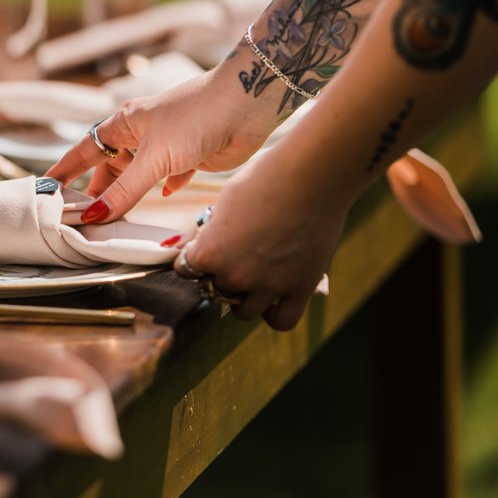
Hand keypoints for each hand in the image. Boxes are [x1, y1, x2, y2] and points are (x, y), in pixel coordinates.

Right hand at [45, 61, 280, 221]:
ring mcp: (164, 146)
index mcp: (123, 124)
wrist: (246, 105)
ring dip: (127, 196)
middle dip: (96, 192)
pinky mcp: (188, 157)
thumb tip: (94, 216)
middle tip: (81, 220)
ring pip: (136, 176)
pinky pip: (166, 177)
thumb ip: (124, 191)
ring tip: (113, 221)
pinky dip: (160, 189)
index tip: (47, 189)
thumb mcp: (153, 158)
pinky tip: (163, 196)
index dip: (65, 171)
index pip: (84, 151)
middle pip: (108, 168)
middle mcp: (140, 134)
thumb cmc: (195, 116)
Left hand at [173, 150, 346, 329]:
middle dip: (221, 274)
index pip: (186, 269)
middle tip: (235, 256)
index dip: (193, 257)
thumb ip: (210, 232)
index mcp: (210, 252)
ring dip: (244, 297)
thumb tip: (198, 245)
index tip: (202, 249)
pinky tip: (274, 299)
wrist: (312, 176)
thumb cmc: (265, 179)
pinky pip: (282, 320)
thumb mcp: (225, 202)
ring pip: (243, 311)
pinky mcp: (300, 288)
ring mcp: (268, 285)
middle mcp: (235, 275)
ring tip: (252, 277)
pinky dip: (275, 313)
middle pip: (216, 288)